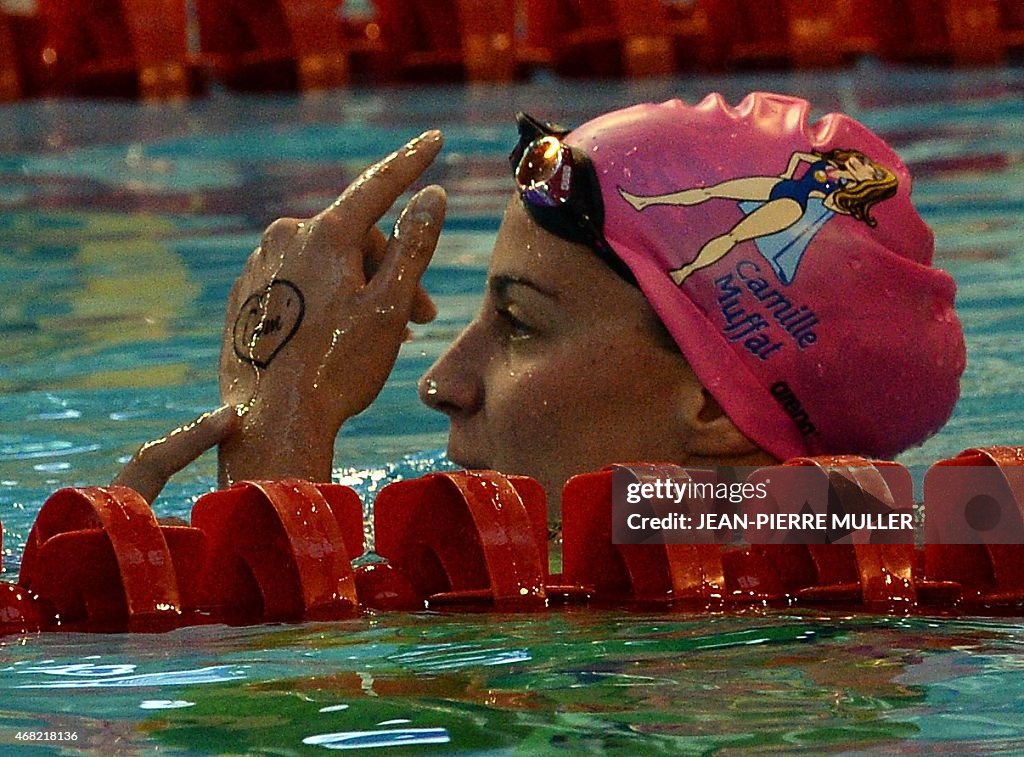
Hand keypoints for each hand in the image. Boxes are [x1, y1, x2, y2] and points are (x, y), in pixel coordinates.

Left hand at [218, 130, 446, 483]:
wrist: (272, 422)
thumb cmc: (338, 368)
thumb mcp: (389, 307)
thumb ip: (414, 246)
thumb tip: (433, 195)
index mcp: (323, 235)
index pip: (377, 186)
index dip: (411, 163)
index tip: (436, 138)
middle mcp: (284, 238)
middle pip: (355, 238)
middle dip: (391, 270)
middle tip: (421, 318)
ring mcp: (258, 267)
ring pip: (327, 263)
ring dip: (361, 289)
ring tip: (383, 335)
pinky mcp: (244, 297)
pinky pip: (296, 283)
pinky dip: (325, 300)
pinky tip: (337, 338)